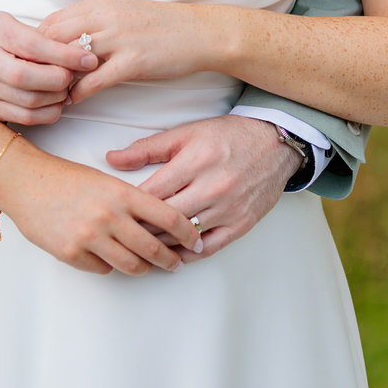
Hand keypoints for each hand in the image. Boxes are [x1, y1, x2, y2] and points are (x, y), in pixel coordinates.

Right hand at [0, 11, 97, 124]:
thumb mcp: (14, 24)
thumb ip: (42, 37)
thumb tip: (79, 54)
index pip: (33, 46)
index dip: (65, 55)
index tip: (88, 59)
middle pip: (27, 77)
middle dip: (59, 79)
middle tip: (72, 75)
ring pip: (29, 101)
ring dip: (57, 97)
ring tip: (65, 87)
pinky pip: (26, 118)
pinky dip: (48, 112)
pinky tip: (55, 102)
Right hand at [0, 144, 203, 275]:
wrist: (25, 182)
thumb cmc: (66, 178)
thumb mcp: (105, 181)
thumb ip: (132, 202)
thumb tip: (159, 225)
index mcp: (121, 193)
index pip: (168, 217)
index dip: (188, 233)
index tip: (197, 241)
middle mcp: (109, 216)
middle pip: (153, 248)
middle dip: (171, 260)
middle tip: (177, 263)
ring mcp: (89, 237)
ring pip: (131, 265)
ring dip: (144, 268)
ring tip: (148, 266)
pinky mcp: (71, 253)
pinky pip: (102, 269)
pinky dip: (109, 265)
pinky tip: (109, 257)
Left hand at [38, 0, 208, 102]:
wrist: (201, 32)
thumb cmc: (161, 26)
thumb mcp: (123, 13)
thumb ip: (94, 22)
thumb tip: (65, 37)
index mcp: (101, 5)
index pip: (53, 21)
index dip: (35, 42)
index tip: (29, 61)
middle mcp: (106, 18)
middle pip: (54, 37)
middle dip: (38, 60)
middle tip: (29, 80)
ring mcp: (120, 39)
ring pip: (71, 58)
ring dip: (55, 78)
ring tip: (46, 94)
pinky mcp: (134, 61)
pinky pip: (96, 79)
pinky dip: (79, 92)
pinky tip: (72, 101)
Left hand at [106, 116, 302, 263]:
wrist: (275, 144)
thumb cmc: (228, 136)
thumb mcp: (186, 134)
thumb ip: (147, 148)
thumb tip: (112, 160)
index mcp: (196, 161)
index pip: (152, 193)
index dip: (130, 206)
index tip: (116, 211)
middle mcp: (213, 186)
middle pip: (165, 218)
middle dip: (141, 227)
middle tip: (123, 232)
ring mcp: (229, 208)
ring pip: (185, 236)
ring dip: (161, 243)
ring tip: (141, 245)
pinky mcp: (242, 223)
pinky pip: (210, 248)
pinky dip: (188, 254)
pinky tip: (172, 254)